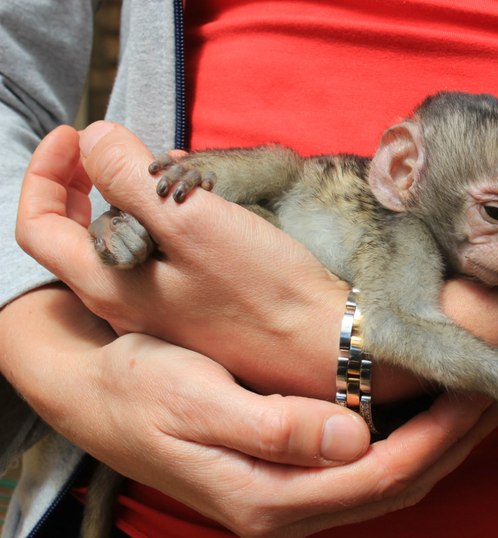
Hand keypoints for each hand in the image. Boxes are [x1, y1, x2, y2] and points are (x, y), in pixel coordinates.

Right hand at [0, 286, 497, 536]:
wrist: (92, 393)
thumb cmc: (137, 389)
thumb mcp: (193, 402)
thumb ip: (272, 429)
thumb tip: (354, 440)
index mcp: (266, 496)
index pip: (379, 475)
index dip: (437, 436)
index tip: (476, 393)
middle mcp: (284, 507)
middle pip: (394, 483)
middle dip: (452, 442)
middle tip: (496, 394)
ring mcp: (287, 496)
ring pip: (386, 478)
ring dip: (436, 441)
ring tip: (475, 400)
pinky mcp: (286, 474)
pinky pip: (365, 467)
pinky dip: (406, 438)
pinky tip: (424, 411)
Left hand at [16, 123, 349, 398]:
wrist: (322, 345)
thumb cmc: (264, 288)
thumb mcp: (192, 221)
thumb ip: (129, 176)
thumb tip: (93, 141)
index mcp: (109, 285)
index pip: (40, 226)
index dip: (45, 172)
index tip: (73, 134)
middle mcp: (124, 304)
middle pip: (80, 235)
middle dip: (89, 182)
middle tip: (115, 148)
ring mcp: (160, 311)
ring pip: (125, 245)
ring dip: (134, 201)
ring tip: (170, 172)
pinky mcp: (194, 312)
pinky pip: (161, 260)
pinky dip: (165, 225)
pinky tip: (200, 210)